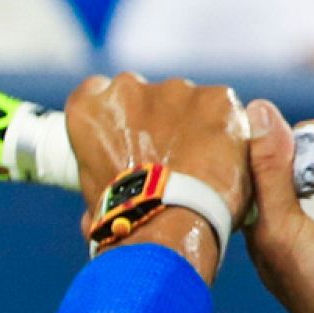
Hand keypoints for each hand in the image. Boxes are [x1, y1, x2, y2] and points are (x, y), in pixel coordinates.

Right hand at [65, 73, 253, 223]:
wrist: (170, 225)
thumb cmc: (125, 219)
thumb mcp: (92, 196)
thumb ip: (96, 177)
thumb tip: (97, 207)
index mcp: (88, 108)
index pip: (95, 91)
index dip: (114, 115)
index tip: (124, 135)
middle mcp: (127, 88)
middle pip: (144, 94)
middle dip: (155, 118)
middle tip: (165, 156)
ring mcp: (175, 90)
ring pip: (185, 100)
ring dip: (190, 123)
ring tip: (198, 164)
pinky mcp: (217, 99)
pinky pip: (223, 109)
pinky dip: (225, 130)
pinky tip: (223, 160)